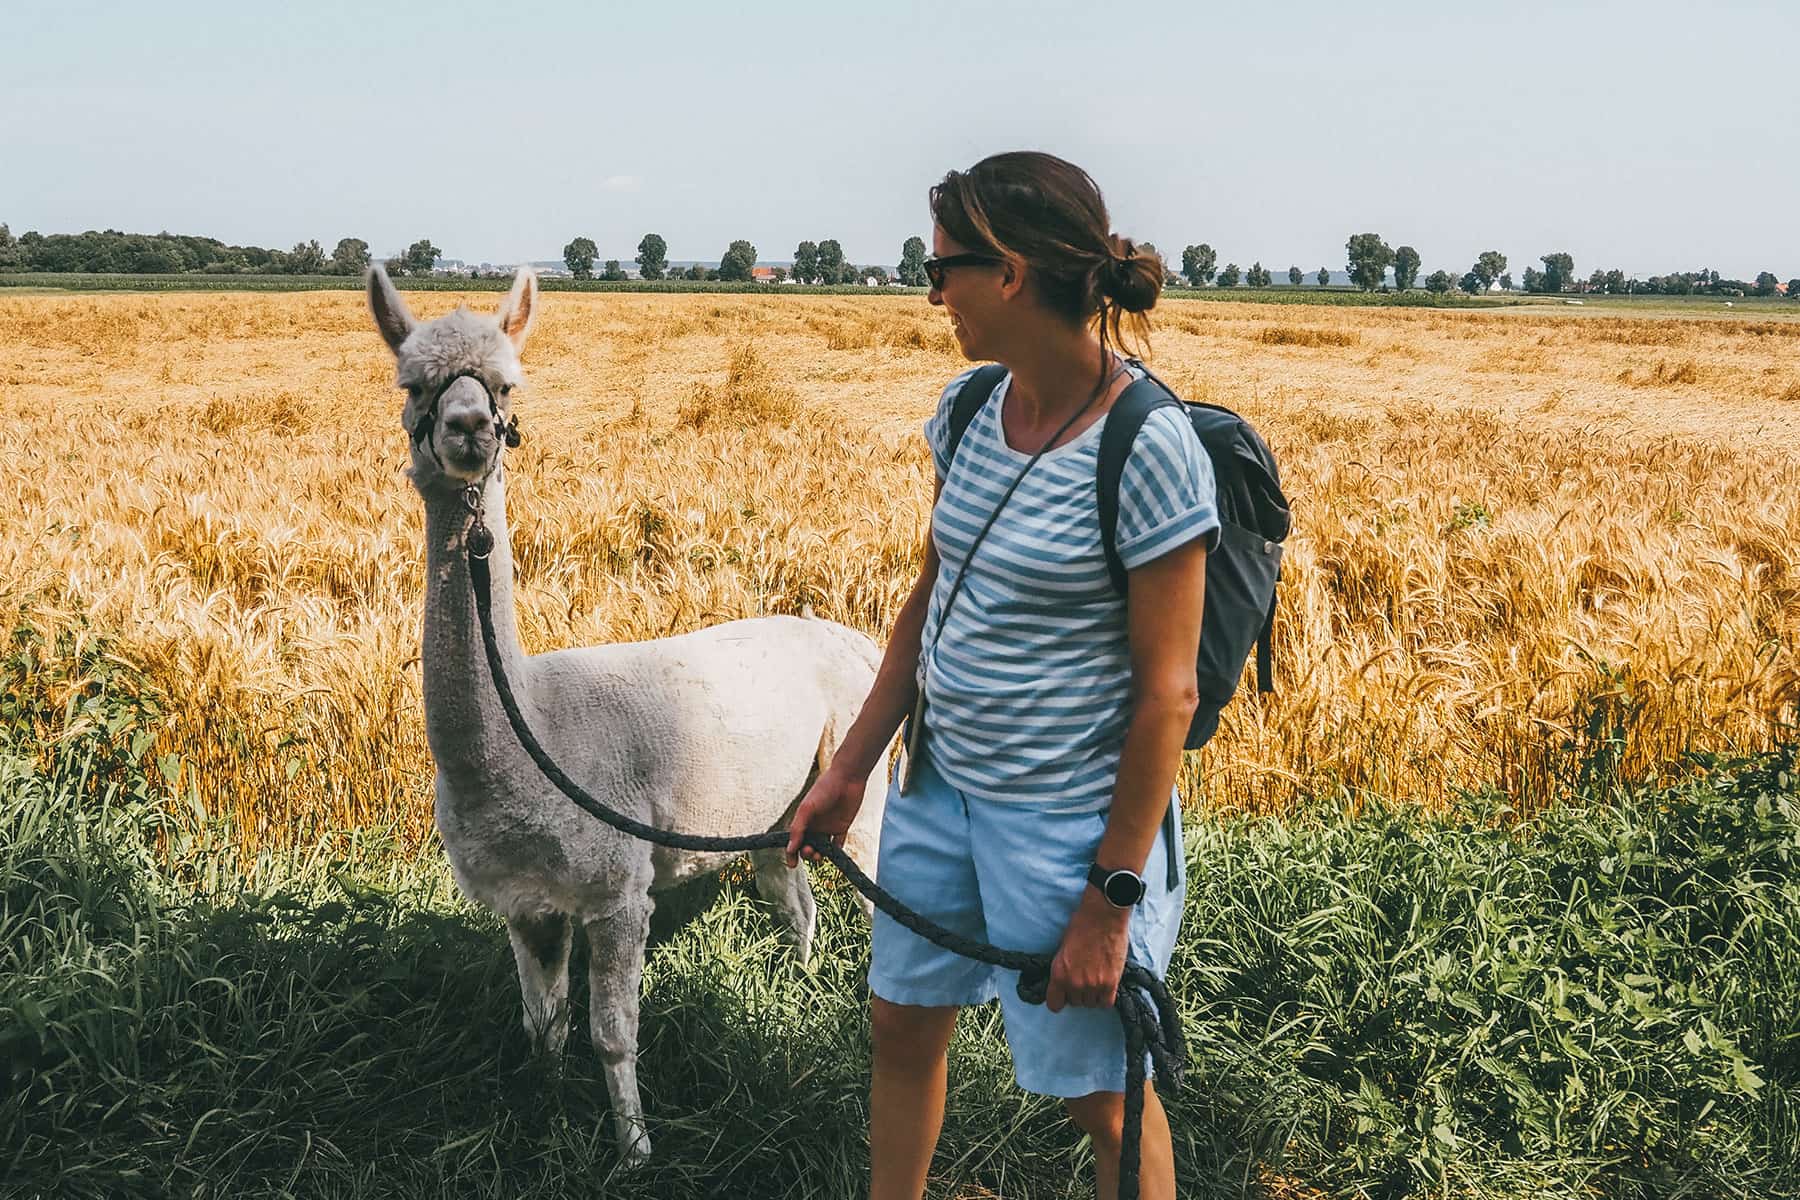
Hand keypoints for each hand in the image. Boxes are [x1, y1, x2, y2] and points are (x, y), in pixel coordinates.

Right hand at [784, 766, 867, 868]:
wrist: (847, 779)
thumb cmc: (824, 789)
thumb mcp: (807, 809)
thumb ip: (798, 829)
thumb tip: (790, 849)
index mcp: (803, 820)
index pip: (794, 840)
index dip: (791, 853)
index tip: (791, 865)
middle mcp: (814, 825)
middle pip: (807, 846)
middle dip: (806, 854)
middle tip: (810, 852)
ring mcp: (828, 827)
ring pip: (821, 848)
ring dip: (819, 855)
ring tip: (819, 855)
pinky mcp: (842, 828)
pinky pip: (837, 845)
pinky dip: (835, 852)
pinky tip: (833, 854)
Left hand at [1044, 887, 1131, 1011]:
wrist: (1103, 916)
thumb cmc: (1082, 925)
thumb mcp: (1063, 948)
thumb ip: (1063, 969)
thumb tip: (1065, 982)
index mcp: (1058, 973)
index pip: (1054, 1004)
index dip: (1059, 999)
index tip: (1064, 994)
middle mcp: (1074, 983)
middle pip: (1075, 1003)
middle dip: (1078, 993)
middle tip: (1083, 978)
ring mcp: (1093, 985)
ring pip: (1091, 1004)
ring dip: (1092, 995)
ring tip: (1095, 979)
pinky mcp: (1111, 983)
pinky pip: (1106, 1003)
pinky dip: (1105, 997)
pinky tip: (1105, 985)